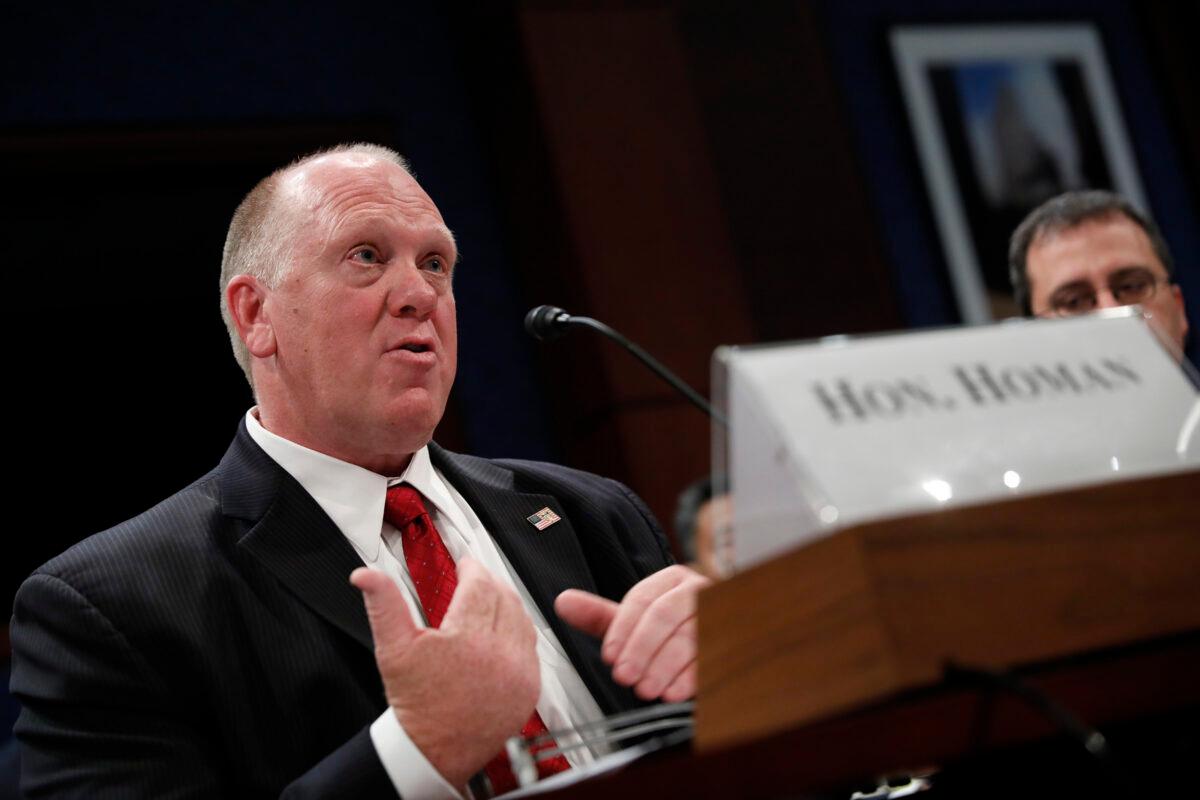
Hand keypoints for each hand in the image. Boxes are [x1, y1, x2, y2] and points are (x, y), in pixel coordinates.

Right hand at [351, 558, 539, 790]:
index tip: (464, 565)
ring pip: (522, 618)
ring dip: (507, 604)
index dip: (471, 569)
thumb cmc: (415, 704)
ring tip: (490, 600)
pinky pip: (531, 647)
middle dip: (489, 583)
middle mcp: (500, 654)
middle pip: (504, 597)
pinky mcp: (530, 688)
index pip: (480, 585)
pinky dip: (519, 632)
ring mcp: (519, 672)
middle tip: (475, 579)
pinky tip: (504, 629)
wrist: (432, 751)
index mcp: (468, 640)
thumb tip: (366, 576)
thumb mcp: (393, 650)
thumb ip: (384, 605)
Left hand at [554, 565, 710, 702]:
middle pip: (665, 614)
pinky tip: (674, 692)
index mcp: (672, 580)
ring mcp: (721, 612)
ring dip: (664, 666)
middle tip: (624, 676)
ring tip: (646, 689)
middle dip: (641, 648)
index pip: (642, 599)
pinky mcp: (736, 638)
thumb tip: (562, 602)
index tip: (609, 657)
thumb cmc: (674, 629)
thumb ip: (601, 616)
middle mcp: (698, 590)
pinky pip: (713, 655)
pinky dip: (692, 677)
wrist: (725, 635)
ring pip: (690, 635)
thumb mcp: (638, 622)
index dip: (622, 629)